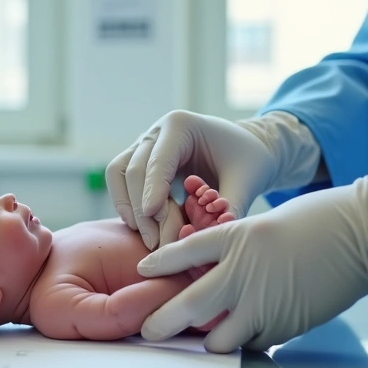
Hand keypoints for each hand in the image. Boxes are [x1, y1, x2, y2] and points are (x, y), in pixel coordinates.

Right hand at [105, 111, 320, 248]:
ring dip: (128, 207)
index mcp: (180, 125)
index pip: (157, 160)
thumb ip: (230, 207)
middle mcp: (156, 131)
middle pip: (133, 169)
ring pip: (118, 174)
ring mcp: (145, 145)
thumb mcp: (246, 182)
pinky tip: (143, 229)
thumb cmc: (249, 160)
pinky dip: (128, 206)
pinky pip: (122, 181)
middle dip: (140, 208)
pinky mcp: (141, 161)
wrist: (247, 151)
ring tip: (147, 238)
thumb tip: (212, 237)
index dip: (152, 189)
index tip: (153, 216)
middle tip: (155, 243)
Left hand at [137, 164, 367, 352]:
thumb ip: (239, 248)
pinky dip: (245, 344)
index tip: (141, 271)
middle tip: (147, 332)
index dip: (162, 262)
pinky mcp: (285, 324)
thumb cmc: (320, 222)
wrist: (363, 233)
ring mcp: (263, 301)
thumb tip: (216, 273)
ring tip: (201, 343)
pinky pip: (253, 344)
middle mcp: (243, 271)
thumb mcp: (268, 224)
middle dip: (162, 322)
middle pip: (190, 303)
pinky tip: (244, 341)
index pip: (186, 251)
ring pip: (218, 338)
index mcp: (238, 237)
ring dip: (208, 342)